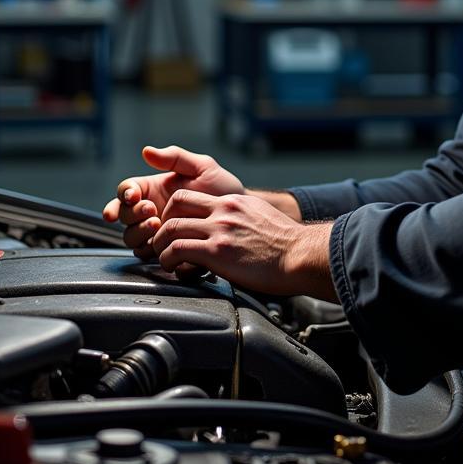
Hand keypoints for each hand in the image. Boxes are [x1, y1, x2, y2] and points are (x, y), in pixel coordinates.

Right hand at [102, 145, 244, 259]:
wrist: (240, 216)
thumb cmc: (222, 188)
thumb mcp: (202, 168)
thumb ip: (176, 158)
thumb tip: (147, 151)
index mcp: (153, 189)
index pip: (127, 190)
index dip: (125, 193)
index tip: (134, 195)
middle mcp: (150, 211)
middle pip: (124, 214)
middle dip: (132, 213)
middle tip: (151, 210)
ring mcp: (156, 232)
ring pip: (131, 236)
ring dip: (138, 231)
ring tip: (158, 225)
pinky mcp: (165, 250)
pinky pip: (147, 254)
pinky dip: (150, 249)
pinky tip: (165, 243)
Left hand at [150, 192, 336, 299]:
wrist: (301, 256)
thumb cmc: (288, 246)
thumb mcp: (261, 218)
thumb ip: (240, 218)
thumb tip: (232, 231)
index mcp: (233, 202)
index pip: (191, 195)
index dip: (175, 211)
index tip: (173, 227)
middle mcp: (224, 210)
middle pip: (175, 204)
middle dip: (162, 224)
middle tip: (163, 241)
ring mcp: (220, 229)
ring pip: (170, 227)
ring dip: (161, 244)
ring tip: (164, 258)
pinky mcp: (217, 251)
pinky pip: (177, 250)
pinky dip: (168, 260)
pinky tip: (173, 268)